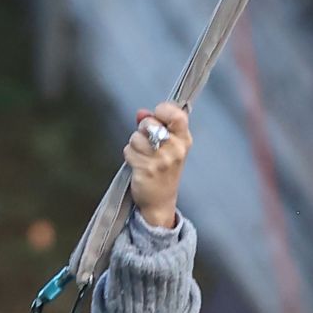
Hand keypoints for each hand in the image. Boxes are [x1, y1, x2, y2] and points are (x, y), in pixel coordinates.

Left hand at [123, 101, 190, 229]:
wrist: (160, 200)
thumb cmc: (164, 170)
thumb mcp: (168, 145)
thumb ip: (156, 125)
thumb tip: (141, 113)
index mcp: (184, 140)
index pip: (176, 115)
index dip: (162, 111)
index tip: (157, 117)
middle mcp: (175, 149)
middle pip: (150, 123)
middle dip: (143, 129)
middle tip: (149, 142)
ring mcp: (161, 160)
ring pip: (136, 137)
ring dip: (135, 145)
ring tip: (144, 156)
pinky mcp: (146, 169)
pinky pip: (128, 150)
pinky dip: (129, 155)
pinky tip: (138, 164)